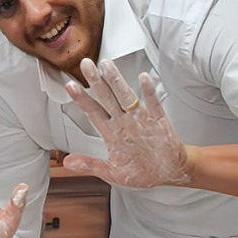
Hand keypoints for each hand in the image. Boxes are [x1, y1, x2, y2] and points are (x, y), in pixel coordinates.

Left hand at [62, 58, 189, 188]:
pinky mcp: (159, 122)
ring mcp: (140, 120)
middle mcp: (123, 122)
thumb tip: (67, 162)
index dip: (82, 99)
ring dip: (117, 81)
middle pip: (106, 97)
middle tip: (85, 64)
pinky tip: (143, 79)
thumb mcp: (112, 173)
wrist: (170, 173)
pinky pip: (153, 104)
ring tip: (107, 66)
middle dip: (96, 81)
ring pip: (126, 96)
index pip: (92, 112)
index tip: (69, 85)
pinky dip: (149, 92)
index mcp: (111, 133)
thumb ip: (90, 165)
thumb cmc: (142, 172)